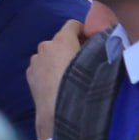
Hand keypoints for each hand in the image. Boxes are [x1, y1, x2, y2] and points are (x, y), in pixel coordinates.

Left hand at [27, 10, 101, 139]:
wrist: (57, 115)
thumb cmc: (79, 88)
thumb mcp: (96, 64)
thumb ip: (100, 49)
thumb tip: (108, 43)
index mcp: (61, 40)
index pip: (74, 24)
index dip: (85, 31)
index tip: (93, 42)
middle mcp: (45, 46)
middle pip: (61, 40)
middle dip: (72, 47)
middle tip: (85, 61)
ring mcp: (35, 61)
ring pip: (50, 54)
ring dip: (59, 59)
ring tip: (71, 76)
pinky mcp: (29, 75)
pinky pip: (42, 67)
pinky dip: (49, 71)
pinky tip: (59, 84)